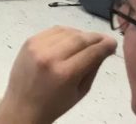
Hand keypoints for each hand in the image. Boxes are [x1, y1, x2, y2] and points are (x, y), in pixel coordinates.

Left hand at [0, 27, 115, 123]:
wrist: (22, 104)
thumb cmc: (55, 103)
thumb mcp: (80, 91)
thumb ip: (93, 68)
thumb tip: (105, 49)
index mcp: (64, 73)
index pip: (91, 52)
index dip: (105, 45)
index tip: (113, 42)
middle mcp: (50, 56)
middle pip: (79, 38)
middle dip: (95, 37)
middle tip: (104, 40)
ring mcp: (37, 46)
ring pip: (66, 31)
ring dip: (80, 33)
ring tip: (88, 40)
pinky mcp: (29, 41)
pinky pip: (52, 31)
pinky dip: (65, 32)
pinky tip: (71, 38)